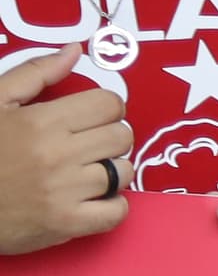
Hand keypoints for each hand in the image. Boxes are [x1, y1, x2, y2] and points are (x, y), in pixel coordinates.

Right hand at [0, 48, 127, 252]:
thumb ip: (36, 74)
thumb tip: (73, 52)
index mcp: (42, 122)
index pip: (110, 104)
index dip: (105, 108)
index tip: (92, 117)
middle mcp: (57, 155)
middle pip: (122, 136)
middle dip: (110, 137)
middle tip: (88, 143)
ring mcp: (63, 191)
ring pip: (123, 171)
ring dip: (111, 170)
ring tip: (84, 171)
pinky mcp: (64, 223)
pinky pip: (116, 212)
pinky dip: (113, 206)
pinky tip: (93, 199)